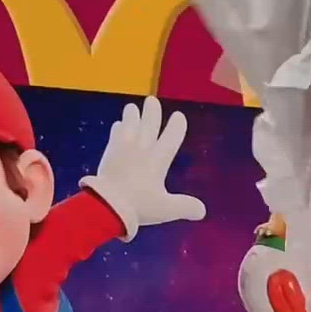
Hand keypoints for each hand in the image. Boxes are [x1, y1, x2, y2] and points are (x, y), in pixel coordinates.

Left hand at [82, 98, 206, 239]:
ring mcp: (123, 150)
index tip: (178, 116)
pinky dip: (118, 129)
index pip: (171, 138)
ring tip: (131, 107)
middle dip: (152, 113)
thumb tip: (202, 211)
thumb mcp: (166, 209)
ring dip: (131, 117)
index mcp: (158, 160)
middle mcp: (142, 150)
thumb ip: (185, 207)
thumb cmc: (139, 206)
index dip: (176, 126)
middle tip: (151, 100)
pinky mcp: (109, 155)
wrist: (108, 204)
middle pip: (148, 126)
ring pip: (129, 127)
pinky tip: (117, 126)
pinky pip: (115, 137)